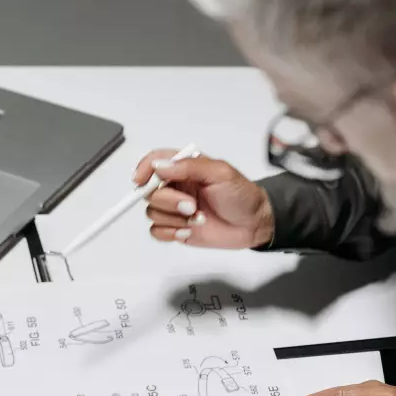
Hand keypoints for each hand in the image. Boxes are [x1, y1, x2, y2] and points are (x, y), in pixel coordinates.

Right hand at [133, 149, 274, 248]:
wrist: (253, 224)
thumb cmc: (241, 195)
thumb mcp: (220, 172)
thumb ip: (189, 167)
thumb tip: (159, 166)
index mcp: (184, 168)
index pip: (154, 162)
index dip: (144, 169)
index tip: (141, 180)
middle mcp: (176, 186)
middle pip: (150, 191)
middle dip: (169, 201)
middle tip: (191, 206)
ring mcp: (174, 208)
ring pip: (152, 212)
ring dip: (174, 218)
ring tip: (198, 218)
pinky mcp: (175, 227)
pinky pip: (156, 231)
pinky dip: (170, 232)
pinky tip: (188, 230)